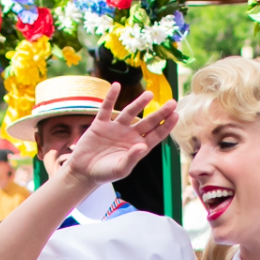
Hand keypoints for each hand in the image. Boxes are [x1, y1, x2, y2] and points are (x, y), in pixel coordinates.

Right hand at [61, 84, 178, 185]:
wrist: (83, 172)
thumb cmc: (104, 173)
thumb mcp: (120, 169)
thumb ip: (132, 158)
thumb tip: (143, 146)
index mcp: (137, 147)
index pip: (155, 135)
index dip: (166, 126)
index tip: (176, 116)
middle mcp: (129, 135)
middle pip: (147, 122)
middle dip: (160, 113)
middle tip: (172, 103)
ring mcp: (115, 128)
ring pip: (129, 112)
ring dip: (139, 103)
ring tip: (150, 94)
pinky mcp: (100, 124)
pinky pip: (106, 108)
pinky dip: (110, 97)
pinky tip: (116, 86)